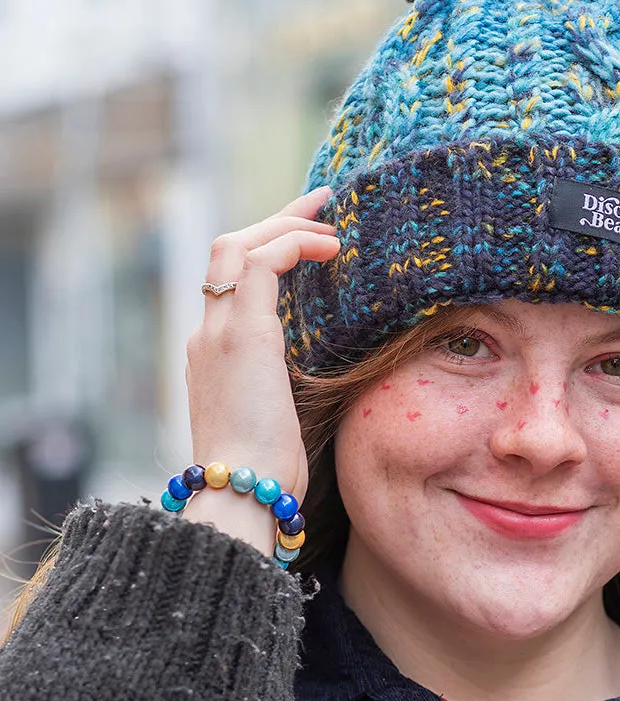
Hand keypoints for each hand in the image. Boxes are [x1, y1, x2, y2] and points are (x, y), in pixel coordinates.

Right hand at [182, 186, 339, 554]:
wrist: (239, 497)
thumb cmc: (265, 471)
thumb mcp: (274, 417)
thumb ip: (283, 386)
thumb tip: (314, 380)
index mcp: (214, 351)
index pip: (232, 279)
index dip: (269, 248)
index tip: (310, 237)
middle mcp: (208, 333)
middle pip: (230, 249)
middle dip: (277, 220)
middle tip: (321, 203)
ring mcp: (218, 331)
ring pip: (240, 245)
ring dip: (287, 225)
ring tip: (331, 225)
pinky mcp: (243, 336)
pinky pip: (262, 263)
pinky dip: (294, 244)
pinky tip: (331, 249)